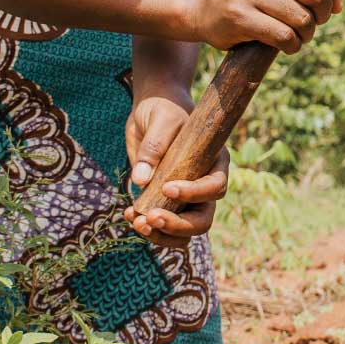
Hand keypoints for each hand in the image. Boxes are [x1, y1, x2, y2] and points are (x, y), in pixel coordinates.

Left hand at [122, 92, 228, 243]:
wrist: (152, 110)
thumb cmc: (163, 109)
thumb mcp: (159, 120)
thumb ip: (153, 147)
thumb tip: (141, 180)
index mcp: (214, 162)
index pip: (215, 187)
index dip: (194, 193)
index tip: (167, 187)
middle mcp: (204, 185)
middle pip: (203, 219)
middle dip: (177, 225)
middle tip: (150, 218)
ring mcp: (186, 197)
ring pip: (184, 232)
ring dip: (161, 234)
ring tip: (137, 222)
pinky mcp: (166, 202)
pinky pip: (164, 226)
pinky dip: (148, 228)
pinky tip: (129, 215)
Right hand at [176, 0, 342, 53]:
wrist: (199, 5)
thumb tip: (340, 5)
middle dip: (323, 13)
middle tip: (315, 20)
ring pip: (303, 18)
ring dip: (308, 32)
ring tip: (300, 33)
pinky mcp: (238, 16)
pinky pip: (284, 36)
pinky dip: (293, 45)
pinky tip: (287, 44)